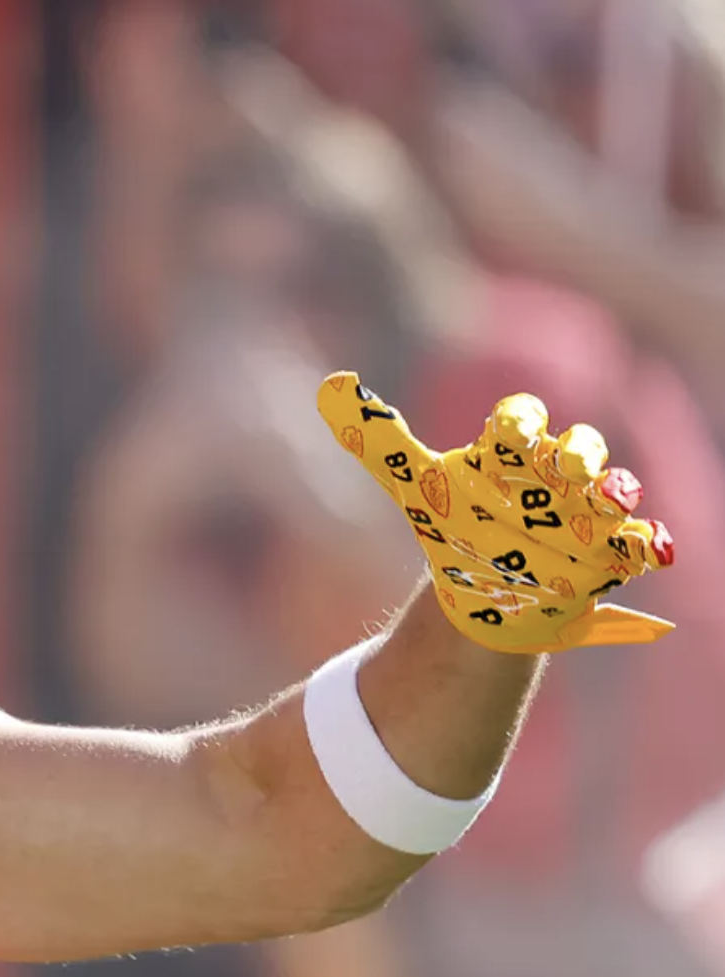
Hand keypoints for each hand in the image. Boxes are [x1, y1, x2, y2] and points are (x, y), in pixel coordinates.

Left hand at [315, 372, 673, 651]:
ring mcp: (588, 512)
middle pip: (578, 450)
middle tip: (566, 464)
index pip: (520, 422)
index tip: (509, 430)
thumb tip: (328, 386)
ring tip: (610, 500)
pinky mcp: (610, 553)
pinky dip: (649, 544)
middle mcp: (556, 476)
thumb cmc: (455, 523)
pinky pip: (642, 544)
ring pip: (615, 490)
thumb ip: (376, 440)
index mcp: (511, 453)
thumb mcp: (412, 484)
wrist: (482, 587)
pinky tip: (652, 548)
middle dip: (577, 455)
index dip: (518, 422)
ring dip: (616, 492)